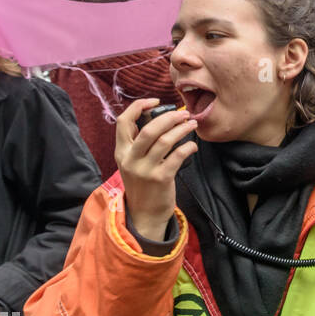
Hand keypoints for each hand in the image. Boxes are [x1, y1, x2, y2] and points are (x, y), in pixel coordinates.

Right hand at [115, 99, 197, 239]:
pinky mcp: (160, 178)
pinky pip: (177, 156)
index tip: (156, 101)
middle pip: (149, 129)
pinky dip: (188, 147)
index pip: (123, 121)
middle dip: (169, 117)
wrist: (144, 214)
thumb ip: (138, 143)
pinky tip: (193, 146)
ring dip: (182, 129)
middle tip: (184, 114)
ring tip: (192, 125)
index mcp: (121, 151)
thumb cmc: (143, 183)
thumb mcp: (132, 162)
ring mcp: (145, 169)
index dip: (138, 106)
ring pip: (165, 140)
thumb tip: (158, 119)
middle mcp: (130, 159)